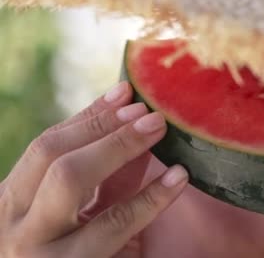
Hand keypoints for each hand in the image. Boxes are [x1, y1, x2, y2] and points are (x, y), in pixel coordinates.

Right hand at [0, 82, 188, 257]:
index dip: (90, 118)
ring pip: (71, 184)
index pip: (46, 147)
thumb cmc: (74, 255)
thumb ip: (103, 176)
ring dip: (121, 149)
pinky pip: (113, 226)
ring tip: (160, 132)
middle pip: (54, 159)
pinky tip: (177, 179)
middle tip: (151, 114)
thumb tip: (134, 121)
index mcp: (10, 204)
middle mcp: (14, 226)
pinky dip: (149, 198)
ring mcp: (38, 253)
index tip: (127, 92)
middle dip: (105, 130)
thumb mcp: (78, 215)